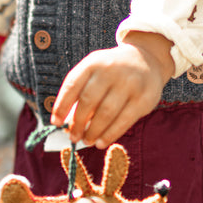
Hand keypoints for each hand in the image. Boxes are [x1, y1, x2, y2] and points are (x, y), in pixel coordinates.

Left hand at [50, 31, 173, 148]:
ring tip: (86, 141)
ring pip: (106, 113)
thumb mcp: (94, 71)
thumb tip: (66, 122)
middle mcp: (111, 70)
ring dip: (93, 131)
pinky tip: (101, 142)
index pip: (72, 85)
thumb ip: (80, 92)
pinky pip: (123, 121)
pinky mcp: (144, 99)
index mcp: (94, 62)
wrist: (146, 60)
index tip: (55, 122)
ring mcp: (129, 84)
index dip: (61, 105)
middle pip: (88, 101)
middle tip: (72, 137)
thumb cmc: (112, 71)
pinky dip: (110, 135)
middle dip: (77, 123)